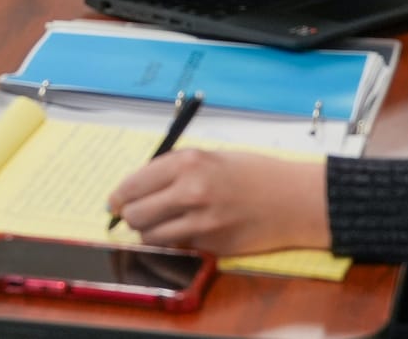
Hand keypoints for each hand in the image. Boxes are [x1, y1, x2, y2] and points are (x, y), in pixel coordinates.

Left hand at [108, 149, 329, 257]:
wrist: (293, 198)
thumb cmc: (255, 173)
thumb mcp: (212, 158)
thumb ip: (176, 171)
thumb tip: (140, 188)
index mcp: (188, 162)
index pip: (134, 184)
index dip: (118, 197)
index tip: (114, 203)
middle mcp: (190, 191)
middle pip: (135, 214)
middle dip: (131, 217)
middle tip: (136, 215)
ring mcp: (200, 223)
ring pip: (150, 237)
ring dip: (150, 234)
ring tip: (162, 225)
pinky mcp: (210, 246)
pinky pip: (176, 249)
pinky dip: (174, 244)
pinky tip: (186, 233)